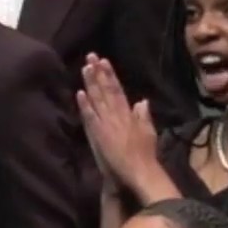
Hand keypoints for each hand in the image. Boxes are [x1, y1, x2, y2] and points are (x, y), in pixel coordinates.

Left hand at [77, 54, 157, 192]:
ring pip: (98, 100)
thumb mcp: (148, 131)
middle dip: (98, 72)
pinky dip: (85, 105)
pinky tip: (79, 93)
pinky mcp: (100, 135)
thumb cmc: (145, 154)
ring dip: (91, 83)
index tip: (103, 61)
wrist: (141, 171)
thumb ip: (143, 115)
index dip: (110, 74)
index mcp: (128, 114)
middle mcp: (117, 115)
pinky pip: (91, 118)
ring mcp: (107, 124)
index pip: (117, 89)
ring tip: (85, 67)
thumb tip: (142, 101)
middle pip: (106, 90)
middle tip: (91, 56)